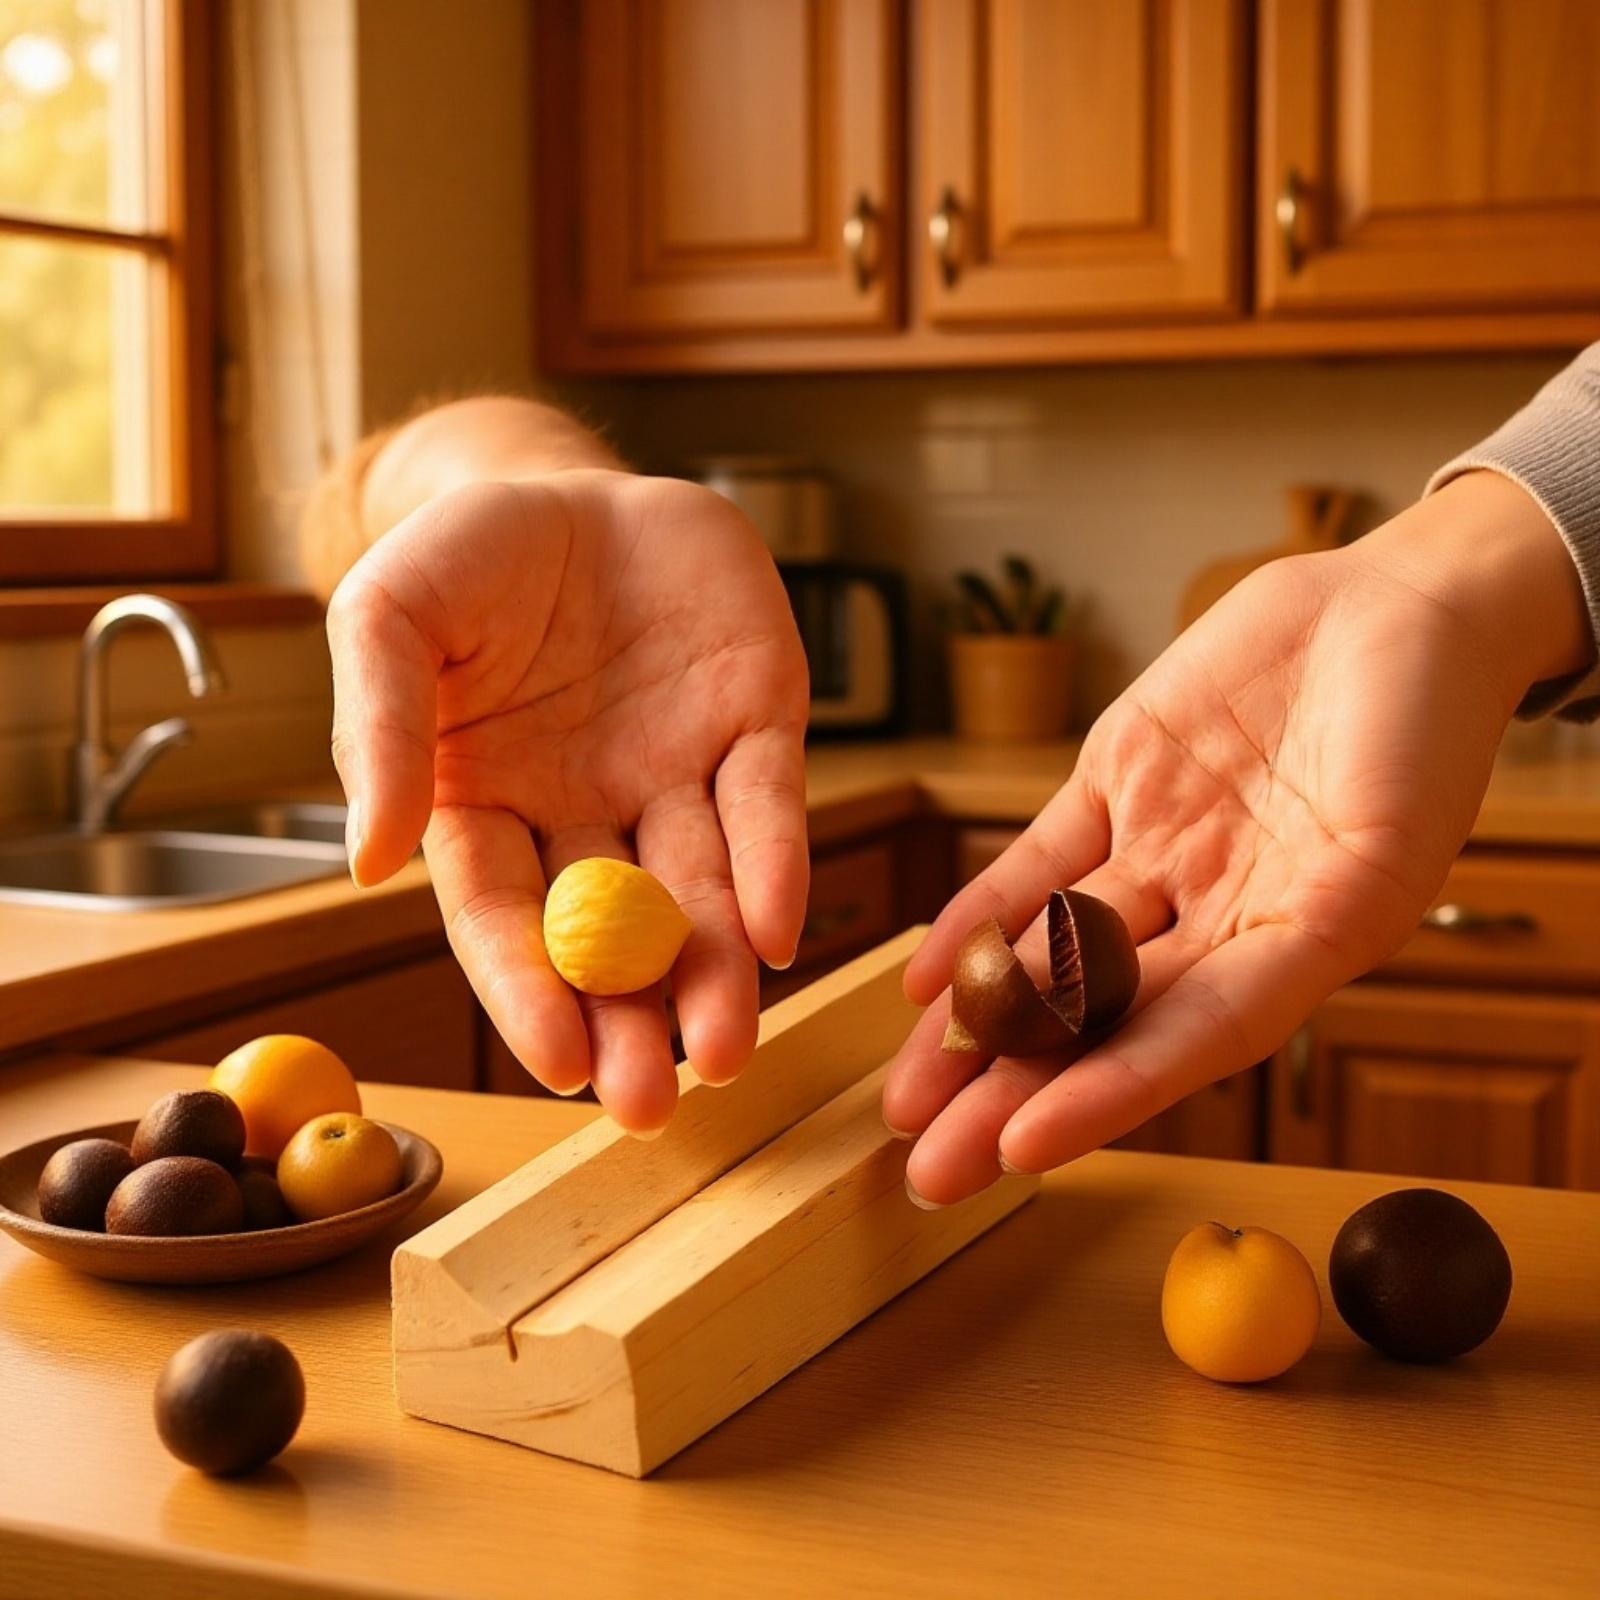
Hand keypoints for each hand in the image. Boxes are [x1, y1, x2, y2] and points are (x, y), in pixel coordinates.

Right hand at [326, 469, 809, 1131]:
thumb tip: (366, 862)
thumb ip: (377, 732)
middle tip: (653, 1100)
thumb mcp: (388, 619)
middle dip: (632, 1017)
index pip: (505, 917)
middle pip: (611, 933)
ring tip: (724, 1051)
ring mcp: (675, 772)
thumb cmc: (463, 557)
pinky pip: (768, 802)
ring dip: (714, 972)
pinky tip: (774, 931)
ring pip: (699, 889)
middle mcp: (588, 811)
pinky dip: (773, 864)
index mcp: (488, 805)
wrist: (566, 483)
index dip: (529, 989)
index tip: (559, 1063)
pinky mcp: (753, 721)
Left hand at [884, 474, 1591, 1202]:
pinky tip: (926, 977)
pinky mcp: (1115, 785)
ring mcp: (1159, 854)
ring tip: (906, 1095)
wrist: (1399, 605)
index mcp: (1288, 950)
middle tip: (930, 1164)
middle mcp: (1214, 915)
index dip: (1105, 1097)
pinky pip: (1035, 862)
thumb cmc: (1426, 726)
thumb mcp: (1383, 849)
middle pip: (1102, 1020)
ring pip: (1052, 954)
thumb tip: (1220, 1022)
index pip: (1183, 1042)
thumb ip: (1309, 930)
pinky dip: (979, 915)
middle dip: (1012, 1092)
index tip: (1022, 1149)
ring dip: (977, 1024)